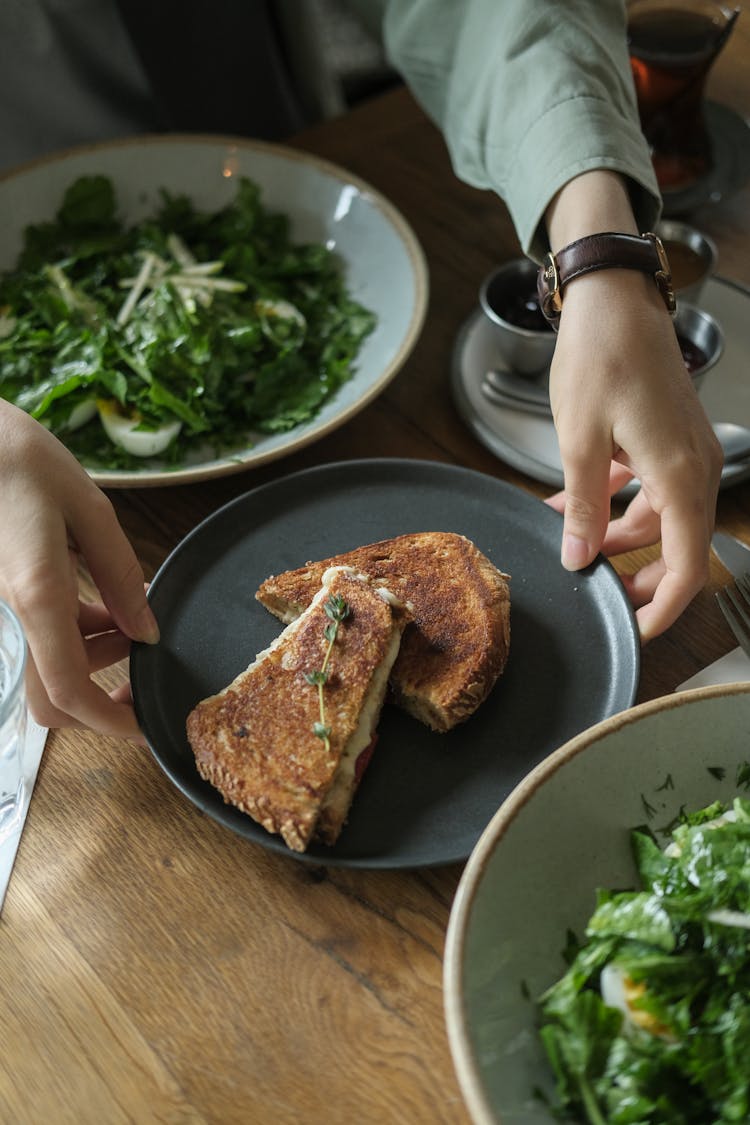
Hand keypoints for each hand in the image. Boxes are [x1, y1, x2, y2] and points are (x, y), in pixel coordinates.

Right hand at [0, 401, 158, 736]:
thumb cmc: (15, 456)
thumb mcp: (87, 507)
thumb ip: (121, 573)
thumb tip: (146, 629)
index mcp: (35, 594)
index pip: (68, 690)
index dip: (108, 721)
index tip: (143, 724)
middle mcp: (8, 613)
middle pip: (49, 697)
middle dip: (100, 696)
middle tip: (141, 667)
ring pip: (42, 669)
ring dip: (88, 660)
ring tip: (125, 620)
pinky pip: (31, 639)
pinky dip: (68, 637)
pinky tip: (96, 606)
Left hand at [545, 268, 721, 641]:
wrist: (613, 297)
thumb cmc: (601, 356)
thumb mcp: (579, 441)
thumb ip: (584, 507)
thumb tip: (580, 558)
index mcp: (680, 475)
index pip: (688, 564)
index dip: (664, 607)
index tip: (637, 629)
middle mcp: (694, 466)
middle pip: (679, 545)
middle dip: (640, 573)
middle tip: (603, 591)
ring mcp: (684, 449)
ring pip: (662, 516)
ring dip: (621, 534)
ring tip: (576, 543)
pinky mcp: (668, 434)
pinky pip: (650, 484)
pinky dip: (618, 498)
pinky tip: (576, 501)